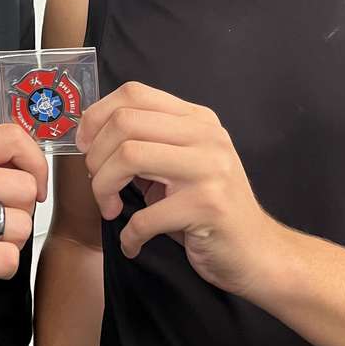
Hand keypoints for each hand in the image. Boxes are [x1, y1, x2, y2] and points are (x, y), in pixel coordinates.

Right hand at [0, 123, 47, 314]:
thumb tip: (31, 166)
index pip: (12, 135)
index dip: (35, 161)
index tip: (31, 185)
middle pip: (25, 186)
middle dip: (23, 211)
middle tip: (0, 223)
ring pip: (22, 226)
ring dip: (12, 242)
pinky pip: (9, 260)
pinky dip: (2, 268)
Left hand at [76, 81, 288, 298]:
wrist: (259, 252)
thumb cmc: (208, 209)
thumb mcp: (181, 163)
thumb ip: (149, 142)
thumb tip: (91, 135)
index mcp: (197, 119)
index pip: (134, 93)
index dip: (97, 116)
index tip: (85, 145)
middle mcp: (206, 136)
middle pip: (125, 122)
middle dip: (96, 157)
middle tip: (98, 185)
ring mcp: (209, 169)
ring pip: (129, 156)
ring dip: (104, 188)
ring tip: (110, 208)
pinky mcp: (208, 206)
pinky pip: (145, 215)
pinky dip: (129, 234)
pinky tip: (132, 242)